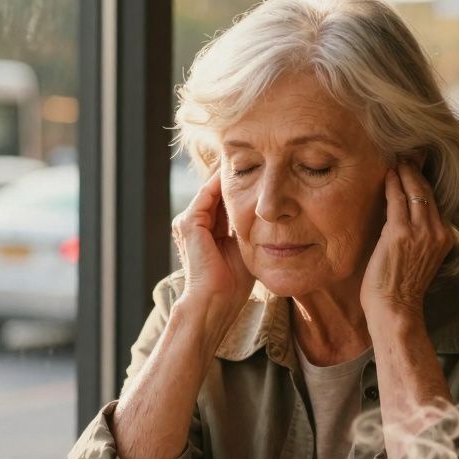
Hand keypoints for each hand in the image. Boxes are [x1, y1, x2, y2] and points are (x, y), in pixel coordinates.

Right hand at [172, 169, 255, 326]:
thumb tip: (269, 214)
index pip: (224, 201)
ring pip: (212, 190)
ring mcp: (188, 222)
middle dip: (236, 177)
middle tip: (259, 156)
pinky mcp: (189, 223)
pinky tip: (241, 173)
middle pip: (217, 192)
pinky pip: (207, 195)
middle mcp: (194, 224)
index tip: (263, 172)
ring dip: (230, 175)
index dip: (243, 187)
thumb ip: (249, 230)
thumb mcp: (245, 248)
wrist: (216, 302)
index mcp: (206, 231)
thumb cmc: (233, 284)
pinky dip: (222, 182)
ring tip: (252, 158)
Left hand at [361, 160, 452, 319]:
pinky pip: (397, 199)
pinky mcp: (400, 233)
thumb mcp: (419, 258)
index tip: (415, 167)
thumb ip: (418, 237)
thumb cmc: (401, 289)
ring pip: (414, 191)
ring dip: (404, 172)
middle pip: (427, 191)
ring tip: (396, 160)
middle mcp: (437, 232)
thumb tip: (402, 215)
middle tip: (406, 154)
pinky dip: (392, 184)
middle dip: (415, 170)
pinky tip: (387, 175)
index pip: (435, 201)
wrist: (396, 310)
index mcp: (445, 238)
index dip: (424, 182)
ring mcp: (420, 232)